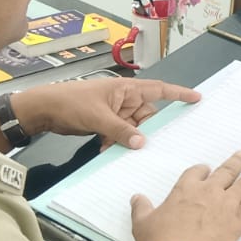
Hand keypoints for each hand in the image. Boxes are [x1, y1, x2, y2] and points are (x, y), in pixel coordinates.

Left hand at [11, 77, 199, 149]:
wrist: (43, 109)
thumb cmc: (72, 103)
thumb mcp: (98, 117)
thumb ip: (121, 131)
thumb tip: (142, 143)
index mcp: (126, 89)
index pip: (159, 90)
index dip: (179, 94)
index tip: (197, 98)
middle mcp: (124, 99)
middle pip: (146, 116)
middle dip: (146, 130)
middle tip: (150, 145)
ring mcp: (115, 112)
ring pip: (133, 128)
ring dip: (128, 140)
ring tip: (119, 149)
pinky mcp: (105, 123)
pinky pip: (119, 134)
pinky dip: (115, 143)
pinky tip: (106, 151)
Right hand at [130, 150, 240, 240]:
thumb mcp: (142, 222)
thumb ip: (141, 207)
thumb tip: (137, 197)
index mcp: (185, 189)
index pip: (197, 171)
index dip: (202, 170)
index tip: (206, 170)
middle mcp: (209, 191)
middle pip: (226, 171)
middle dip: (237, 162)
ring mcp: (226, 203)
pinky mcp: (240, 219)